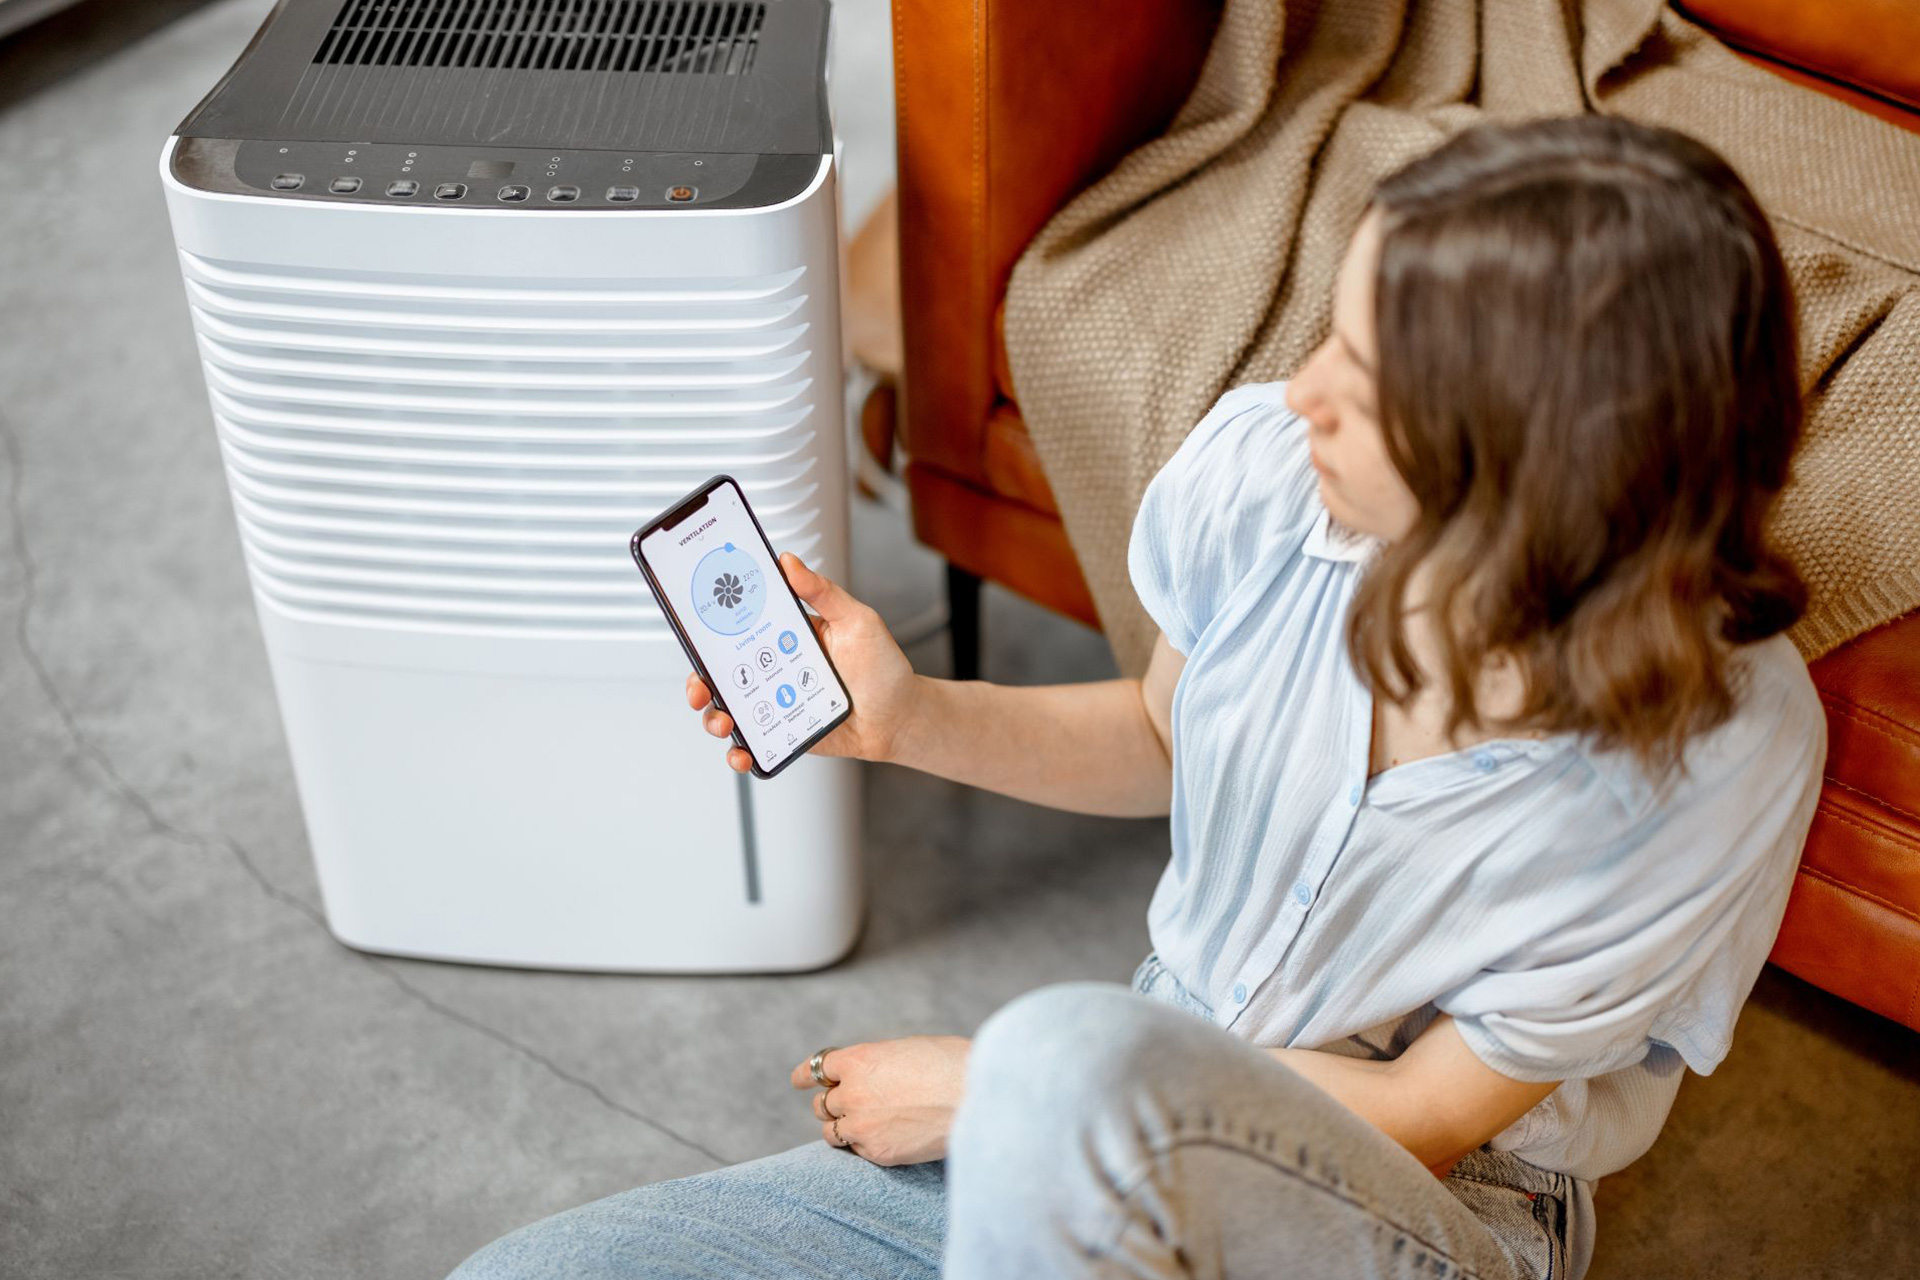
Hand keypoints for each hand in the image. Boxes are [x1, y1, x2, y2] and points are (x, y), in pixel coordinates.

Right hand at [686, 552, 920, 771]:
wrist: (900, 717)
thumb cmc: (882, 668)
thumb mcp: (857, 620)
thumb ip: (822, 592)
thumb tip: (789, 562)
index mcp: (786, 638)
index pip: (738, 630)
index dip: (711, 632)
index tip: (695, 632)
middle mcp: (776, 670)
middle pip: (723, 674)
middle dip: (700, 681)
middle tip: (700, 688)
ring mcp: (777, 703)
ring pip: (731, 710)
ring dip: (715, 717)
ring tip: (724, 723)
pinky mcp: (785, 733)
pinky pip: (755, 742)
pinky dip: (741, 751)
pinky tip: (742, 752)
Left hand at [791, 1036, 970, 1165]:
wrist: (976, 1098)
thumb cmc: (952, 1065)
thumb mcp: (908, 1050)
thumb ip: (880, 1063)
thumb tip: (873, 1075)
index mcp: (860, 1060)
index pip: (818, 1067)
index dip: (805, 1074)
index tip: (798, 1080)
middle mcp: (853, 1092)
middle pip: (822, 1103)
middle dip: (830, 1103)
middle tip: (842, 1105)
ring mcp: (862, 1125)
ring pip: (831, 1132)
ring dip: (840, 1127)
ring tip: (857, 1126)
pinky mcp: (877, 1153)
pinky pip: (856, 1151)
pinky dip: (864, 1145)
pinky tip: (882, 1139)